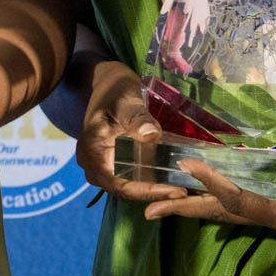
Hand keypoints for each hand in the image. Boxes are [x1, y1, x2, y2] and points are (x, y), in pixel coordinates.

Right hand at [74, 60, 187, 205]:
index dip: (145, 192)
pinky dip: (148, 180)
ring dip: (151, 189)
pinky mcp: (112, 160)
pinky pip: (128, 177)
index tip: (174, 191)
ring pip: (125, 185)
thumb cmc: (115, 88)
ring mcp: (101, 162)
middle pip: (122, 189)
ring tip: (181, 188)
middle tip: (183, 192)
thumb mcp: (127, 99)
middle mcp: (92, 162)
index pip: (117, 182)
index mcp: (92, 149)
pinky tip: (170, 178)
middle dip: (152, 194)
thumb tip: (150, 136)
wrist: (106, 81)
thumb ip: (137, 118)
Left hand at [142, 158, 275, 251]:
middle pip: (223, 214)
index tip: (189, 167)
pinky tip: (201, 191)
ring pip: (229, 211)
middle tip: (146, 206)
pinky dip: (217, 197)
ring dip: (194, 206)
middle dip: (186, 209)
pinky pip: (242, 204)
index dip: (216, 186)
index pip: (245, 203)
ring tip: (159, 202)